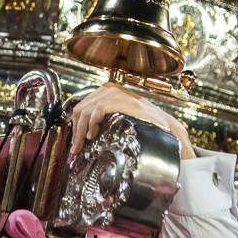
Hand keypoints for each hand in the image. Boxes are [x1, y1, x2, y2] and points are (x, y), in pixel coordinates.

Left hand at [70, 83, 194, 159]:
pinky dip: (91, 124)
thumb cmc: (142, 123)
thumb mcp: (116, 117)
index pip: (81, 106)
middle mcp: (108, 89)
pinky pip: (97, 110)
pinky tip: (92, 134)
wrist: (162, 124)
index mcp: (106, 92)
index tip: (75, 142)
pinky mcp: (120, 100)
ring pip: (85, 110)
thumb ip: (101, 119)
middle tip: (75, 147)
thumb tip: (83, 133)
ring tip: (82, 143)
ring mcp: (114, 93)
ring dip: (80, 130)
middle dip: (75, 130)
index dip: (75, 125)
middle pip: (79, 109)